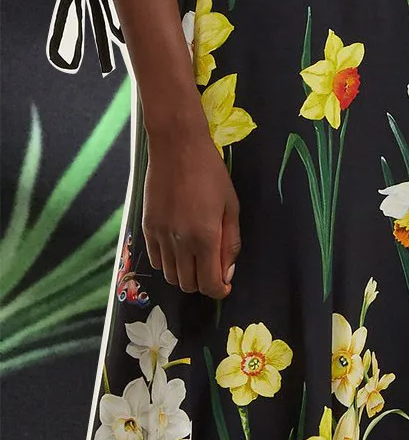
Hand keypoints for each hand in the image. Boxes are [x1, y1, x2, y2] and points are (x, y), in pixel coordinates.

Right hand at [141, 123, 241, 299]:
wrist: (177, 149)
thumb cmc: (212, 174)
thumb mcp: (231, 207)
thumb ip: (230, 242)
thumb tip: (226, 273)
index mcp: (205, 237)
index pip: (209, 283)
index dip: (218, 291)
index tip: (224, 286)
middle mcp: (179, 242)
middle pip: (187, 284)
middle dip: (203, 283)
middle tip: (213, 269)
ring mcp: (159, 236)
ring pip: (169, 276)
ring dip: (185, 275)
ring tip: (197, 259)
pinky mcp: (145, 228)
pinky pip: (154, 260)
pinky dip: (168, 263)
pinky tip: (179, 250)